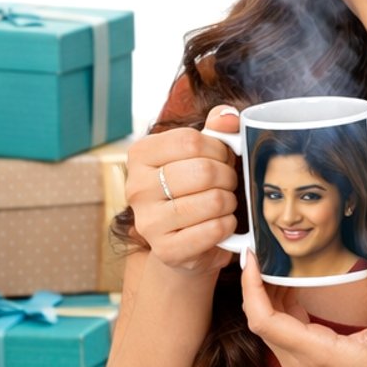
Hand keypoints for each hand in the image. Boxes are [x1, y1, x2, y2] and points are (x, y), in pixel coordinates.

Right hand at [127, 105, 242, 275]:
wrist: (184, 243)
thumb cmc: (194, 190)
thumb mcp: (202, 153)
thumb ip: (216, 129)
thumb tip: (228, 116)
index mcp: (140, 155)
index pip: (190, 140)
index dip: (218, 148)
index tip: (222, 158)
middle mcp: (136, 187)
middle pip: (203, 171)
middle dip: (227, 176)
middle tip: (227, 183)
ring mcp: (148, 222)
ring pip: (212, 201)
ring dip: (229, 201)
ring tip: (224, 203)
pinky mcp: (166, 250)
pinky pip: (214, 230)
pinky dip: (228, 225)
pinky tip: (223, 223)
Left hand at [240, 249, 366, 366]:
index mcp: (314, 355)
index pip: (262, 320)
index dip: (250, 287)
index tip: (251, 258)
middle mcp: (299, 365)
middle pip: (260, 322)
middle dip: (257, 286)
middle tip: (264, 252)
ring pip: (272, 330)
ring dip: (270, 298)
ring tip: (280, 265)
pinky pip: (286, 338)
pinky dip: (284, 312)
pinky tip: (297, 291)